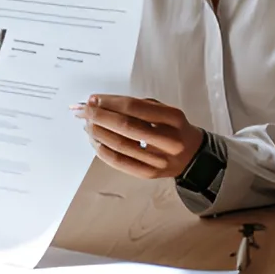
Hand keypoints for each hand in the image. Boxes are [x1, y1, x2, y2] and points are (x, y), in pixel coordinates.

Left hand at [72, 95, 202, 179]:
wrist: (192, 155)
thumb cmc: (172, 128)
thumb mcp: (163, 110)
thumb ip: (136, 105)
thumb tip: (99, 103)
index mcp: (173, 117)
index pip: (134, 107)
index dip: (109, 102)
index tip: (92, 99)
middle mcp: (169, 139)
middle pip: (125, 126)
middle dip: (98, 116)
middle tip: (82, 110)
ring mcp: (160, 159)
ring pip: (120, 145)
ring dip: (97, 132)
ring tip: (86, 124)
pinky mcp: (150, 174)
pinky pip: (120, 162)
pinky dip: (102, 150)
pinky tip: (94, 140)